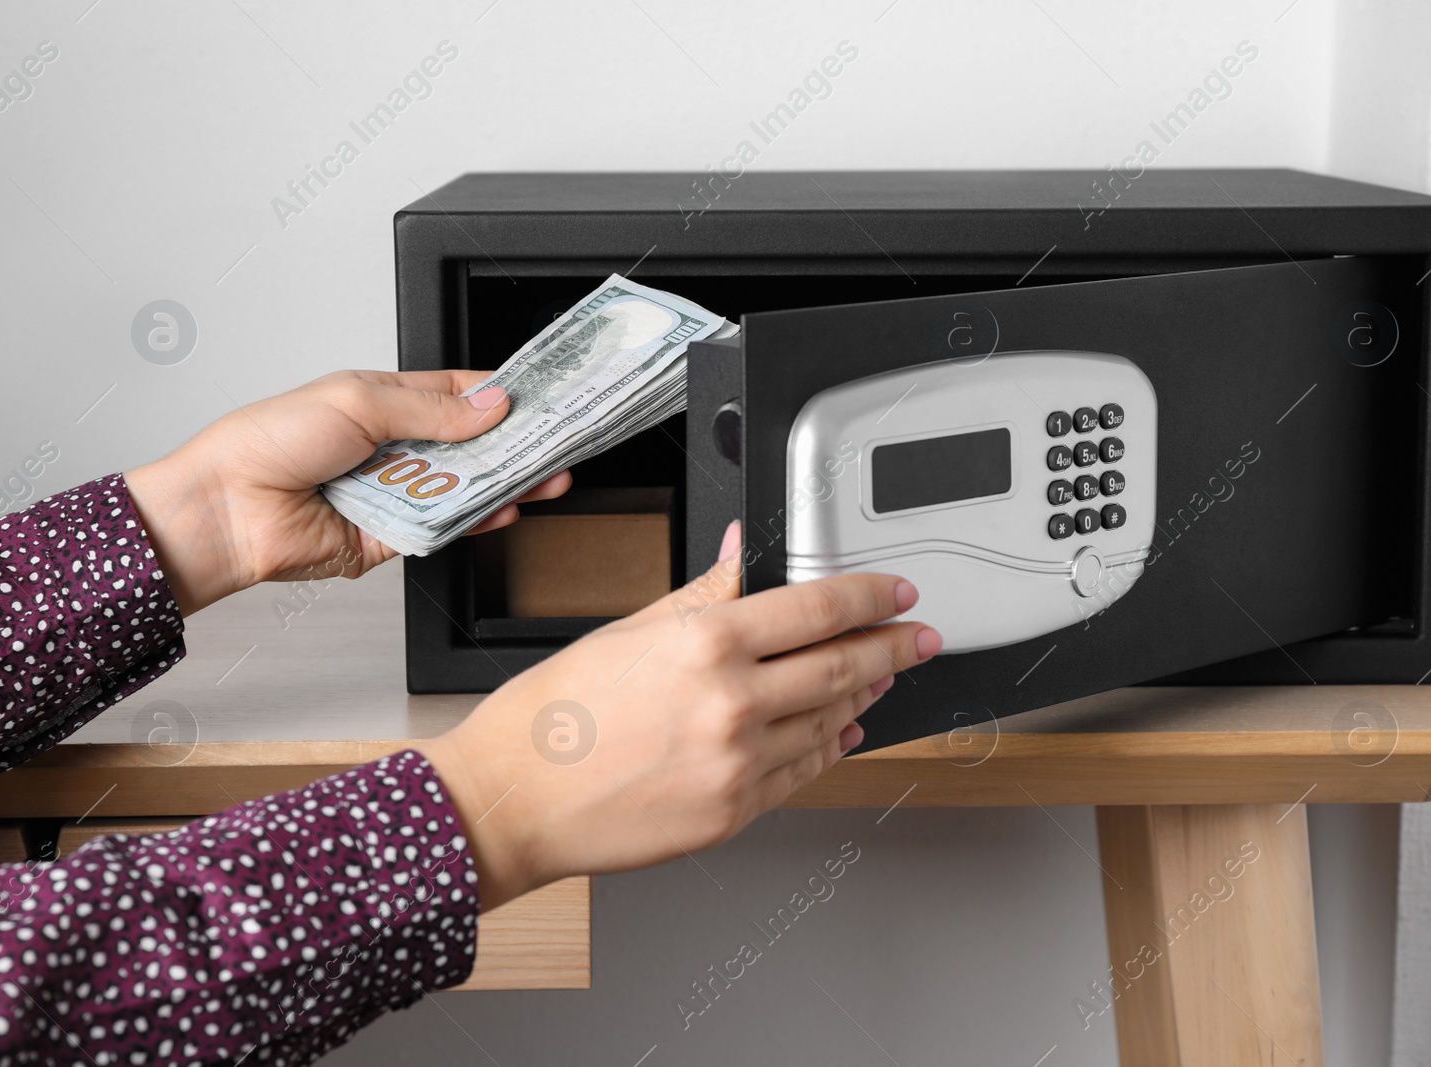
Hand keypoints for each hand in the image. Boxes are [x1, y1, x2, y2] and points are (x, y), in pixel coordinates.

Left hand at [123, 370, 570, 613]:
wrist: (229, 509)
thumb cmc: (269, 441)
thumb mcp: (358, 402)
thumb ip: (430, 409)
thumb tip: (489, 405)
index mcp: (382, 402)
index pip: (455, 393)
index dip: (497, 394)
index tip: (539, 394)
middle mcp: (393, 447)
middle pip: (469, 445)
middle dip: (513, 443)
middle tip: (556, 440)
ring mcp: (395, 492)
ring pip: (464, 486)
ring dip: (505, 482)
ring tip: (547, 476)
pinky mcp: (392, 536)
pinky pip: (445, 526)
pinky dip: (476, 518)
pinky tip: (505, 507)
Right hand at [418, 523, 943, 908]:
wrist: (512, 800)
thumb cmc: (553, 715)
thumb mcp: (629, 630)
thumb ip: (703, 591)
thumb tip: (744, 555)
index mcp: (706, 644)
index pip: (818, 607)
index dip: (870, 596)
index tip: (897, 593)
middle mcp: (732, 704)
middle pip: (843, 664)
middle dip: (893, 647)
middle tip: (918, 638)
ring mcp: (738, 764)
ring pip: (830, 721)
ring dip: (865, 695)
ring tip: (881, 679)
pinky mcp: (733, 811)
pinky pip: (803, 773)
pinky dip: (830, 747)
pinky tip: (839, 731)